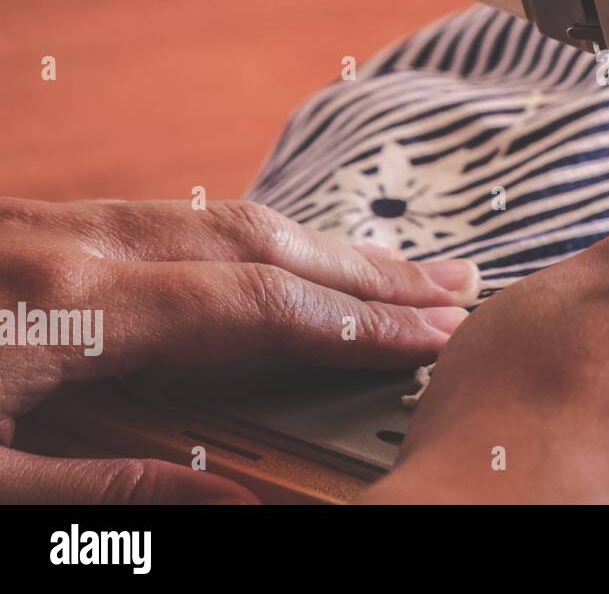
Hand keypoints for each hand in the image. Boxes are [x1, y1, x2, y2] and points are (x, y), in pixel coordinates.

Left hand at [0, 197, 477, 502]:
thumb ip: (104, 493)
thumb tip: (235, 504)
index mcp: (71, 310)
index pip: (260, 307)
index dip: (359, 323)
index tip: (436, 336)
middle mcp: (79, 244)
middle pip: (265, 242)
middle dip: (369, 269)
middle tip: (455, 285)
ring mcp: (56, 219)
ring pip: (225, 218)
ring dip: (321, 245)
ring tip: (395, 268)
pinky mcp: (37, 219)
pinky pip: (176, 216)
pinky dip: (255, 237)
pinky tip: (284, 253)